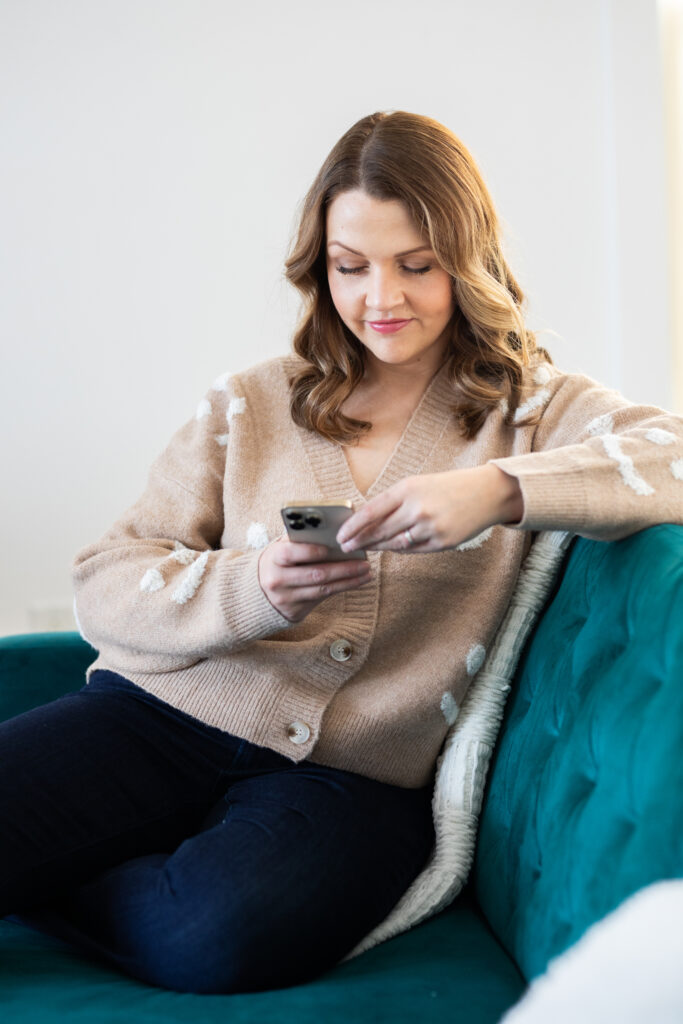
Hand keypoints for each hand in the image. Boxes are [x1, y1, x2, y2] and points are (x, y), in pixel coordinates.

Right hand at [258, 538, 371, 621]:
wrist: (257, 593)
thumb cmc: (277, 562)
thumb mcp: (280, 548)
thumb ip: (300, 541)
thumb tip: (333, 535)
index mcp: (273, 559)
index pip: (292, 553)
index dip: (313, 550)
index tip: (336, 546)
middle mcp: (277, 580)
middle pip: (315, 574)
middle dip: (343, 568)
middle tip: (364, 563)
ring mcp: (286, 598)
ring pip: (322, 589)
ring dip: (348, 581)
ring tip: (366, 573)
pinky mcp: (295, 611)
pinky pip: (322, 599)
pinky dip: (341, 589)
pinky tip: (356, 582)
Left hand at [336, 465, 522, 553]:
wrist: (487, 493)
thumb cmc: (448, 487)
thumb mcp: (418, 484)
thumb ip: (394, 501)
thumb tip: (367, 519)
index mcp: (408, 489)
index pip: (371, 512)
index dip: (352, 527)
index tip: (340, 536)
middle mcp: (417, 509)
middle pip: (379, 531)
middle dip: (360, 541)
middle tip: (346, 547)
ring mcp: (430, 528)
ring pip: (395, 544)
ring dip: (378, 547)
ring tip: (366, 548)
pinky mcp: (442, 543)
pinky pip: (413, 550)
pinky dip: (400, 549)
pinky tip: (391, 547)